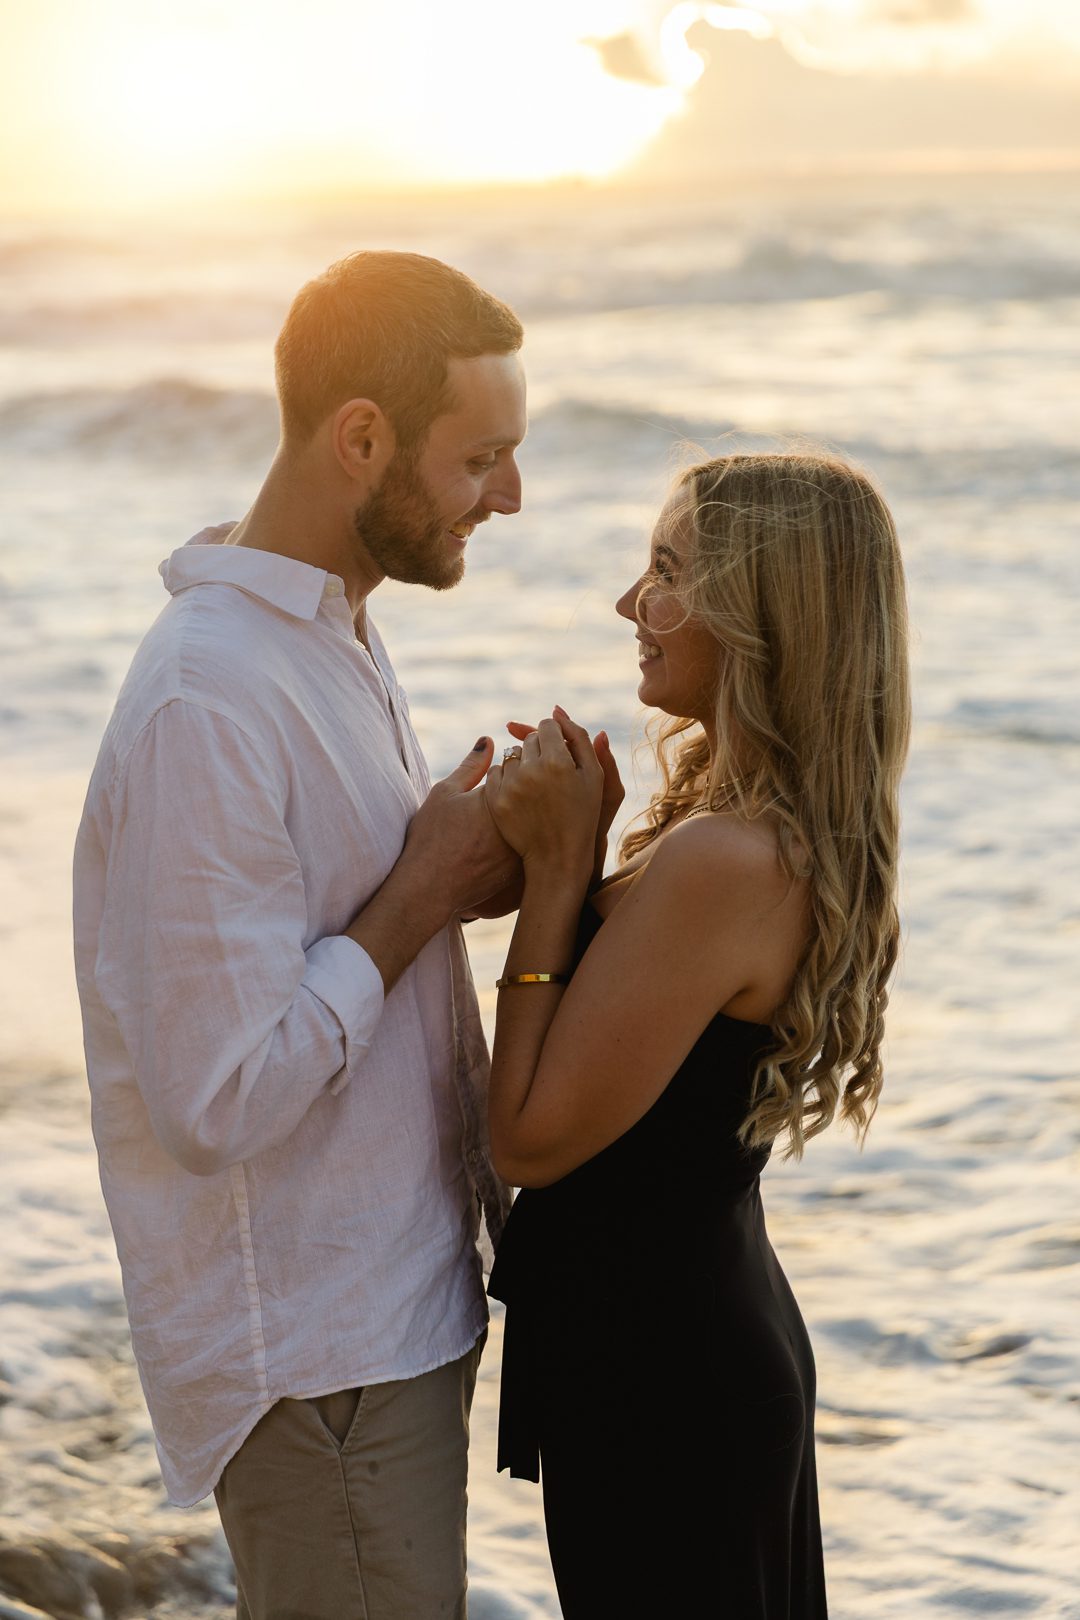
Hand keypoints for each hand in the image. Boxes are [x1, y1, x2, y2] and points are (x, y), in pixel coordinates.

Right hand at [403, 738, 519, 917]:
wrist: (431, 887)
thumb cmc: (433, 838)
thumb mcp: (446, 793)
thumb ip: (471, 765)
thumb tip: (489, 740)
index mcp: (502, 795)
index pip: (520, 769)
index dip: (509, 768)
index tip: (497, 776)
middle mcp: (520, 820)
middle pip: (533, 794)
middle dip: (523, 790)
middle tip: (495, 802)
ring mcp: (524, 846)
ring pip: (534, 821)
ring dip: (526, 815)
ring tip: (492, 826)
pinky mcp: (523, 868)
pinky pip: (530, 846)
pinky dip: (522, 840)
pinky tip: (497, 846)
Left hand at [485, 709, 602, 878]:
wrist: (557, 856)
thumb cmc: (582, 814)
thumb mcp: (593, 777)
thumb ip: (579, 739)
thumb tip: (558, 711)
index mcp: (557, 761)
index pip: (548, 725)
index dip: (555, 736)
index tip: (559, 751)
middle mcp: (530, 771)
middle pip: (529, 739)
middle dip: (540, 748)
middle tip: (550, 771)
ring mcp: (510, 786)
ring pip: (511, 754)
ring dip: (522, 762)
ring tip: (537, 785)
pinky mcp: (495, 800)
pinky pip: (495, 772)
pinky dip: (506, 778)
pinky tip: (521, 793)